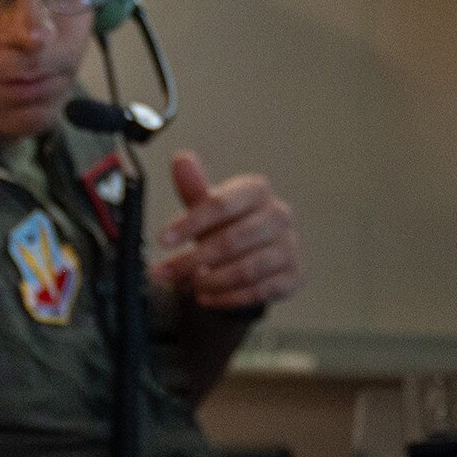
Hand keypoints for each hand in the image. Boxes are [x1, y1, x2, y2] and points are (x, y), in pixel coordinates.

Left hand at [149, 150, 301, 311]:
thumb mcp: (207, 208)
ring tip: (187, 286)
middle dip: (192, 260)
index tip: (163, 240)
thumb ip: (194, 188)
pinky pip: (258, 291)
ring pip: (246, 270)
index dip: (189, 224)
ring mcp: (290, 247)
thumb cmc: (228, 226)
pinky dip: (227, 298)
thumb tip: (181, 159)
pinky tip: (206, 298)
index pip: (221, 205)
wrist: (255, 256)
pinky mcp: (293, 276)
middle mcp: (279, 216)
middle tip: (166, 273)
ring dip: (210, 282)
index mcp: (257, 191)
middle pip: (230, 241)